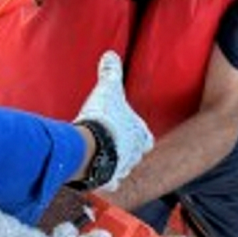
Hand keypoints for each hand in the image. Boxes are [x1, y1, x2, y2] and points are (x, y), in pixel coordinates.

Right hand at [76, 52, 153, 190]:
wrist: (91, 146)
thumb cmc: (104, 117)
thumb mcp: (108, 89)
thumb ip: (110, 72)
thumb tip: (110, 53)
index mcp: (140, 134)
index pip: (146, 139)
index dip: (140, 136)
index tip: (132, 134)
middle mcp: (135, 154)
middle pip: (135, 155)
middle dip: (125, 151)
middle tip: (112, 144)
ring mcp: (123, 169)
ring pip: (122, 169)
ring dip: (114, 164)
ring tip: (101, 157)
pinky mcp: (108, 181)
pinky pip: (108, 183)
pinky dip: (102, 180)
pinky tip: (94, 175)